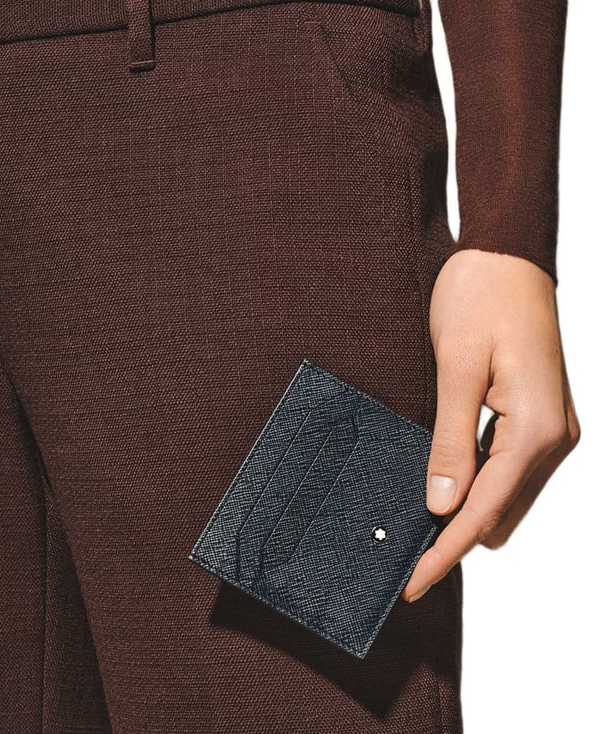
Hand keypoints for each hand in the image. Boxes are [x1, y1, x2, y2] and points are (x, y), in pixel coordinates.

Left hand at [401, 249, 580, 602]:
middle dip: (454, 536)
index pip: (484, 510)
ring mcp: (549, 429)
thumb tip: (441, 504)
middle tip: (403, 554)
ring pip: (506, 496)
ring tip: (415, 525)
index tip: (412, 583)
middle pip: (500, 512)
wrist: (506, 254)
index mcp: (535, 429)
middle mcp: (552, 437)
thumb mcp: (456, 371)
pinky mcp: (536, 418)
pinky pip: (508, 470)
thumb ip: (451, 443)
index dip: (445, 551)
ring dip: (465, 511)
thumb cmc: (480, 298)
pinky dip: (477, 484)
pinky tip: (444, 484)